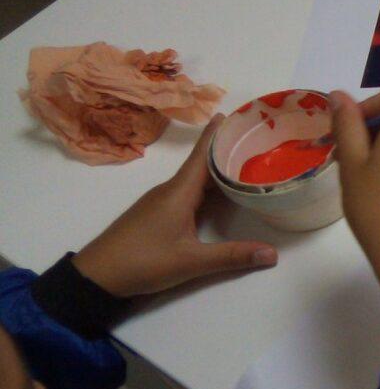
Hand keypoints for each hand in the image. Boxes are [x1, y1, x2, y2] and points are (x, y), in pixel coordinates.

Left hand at [72, 117, 277, 297]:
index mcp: (178, 193)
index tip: (232, 113)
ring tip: (242, 162)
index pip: (201, 156)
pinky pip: (187, 191)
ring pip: (194, 179)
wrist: (98, 275)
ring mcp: (160, 202)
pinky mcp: (156, 213)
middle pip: (200, 164)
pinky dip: (206, 186)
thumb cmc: (143, 261)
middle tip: (252, 139)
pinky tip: (218, 193)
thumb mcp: (191, 262)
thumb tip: (273, 254)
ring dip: (215, 169)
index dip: (216, 134)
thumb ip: (232, 256)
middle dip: (224, 150)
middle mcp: (170, 191)